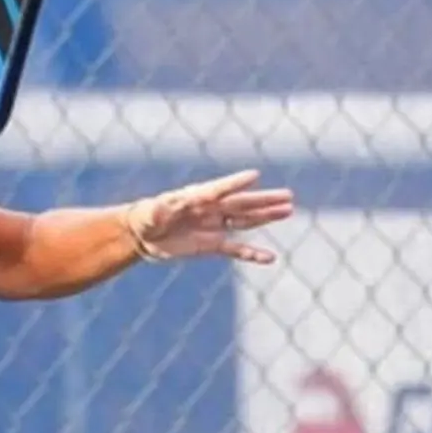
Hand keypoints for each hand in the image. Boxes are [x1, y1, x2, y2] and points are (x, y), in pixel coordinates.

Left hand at [124, 169, 293, 262]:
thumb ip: (159, 209)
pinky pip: (235, 249)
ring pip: (244, 221)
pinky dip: (251, 254)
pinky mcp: (211, 245)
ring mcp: (213, 226)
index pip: (218, 189)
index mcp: (195, 197)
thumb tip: (162, 205)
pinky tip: (269, 258)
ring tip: (288, 210)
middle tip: (288, 195)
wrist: (143, 236)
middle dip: (263, 200)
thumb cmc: (145, 217)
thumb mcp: (150, 212)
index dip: (235, 183)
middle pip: (241, 204)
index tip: (255, 175)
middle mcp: (209, 209)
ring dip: (265, 217)